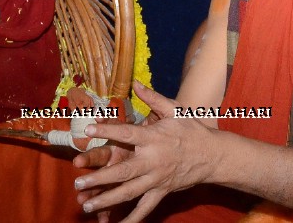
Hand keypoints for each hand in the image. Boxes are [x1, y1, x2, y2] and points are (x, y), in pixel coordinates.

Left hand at [72, 82, 212, 222]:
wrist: (214, 155)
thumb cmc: (192, 130)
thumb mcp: (175, 110)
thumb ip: (153, 98)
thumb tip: (135, 83)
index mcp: (154, 138)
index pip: (127, 133)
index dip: (107, 131)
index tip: (88, 130)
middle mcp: (153, 160)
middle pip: (123, 172)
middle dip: (99, 179)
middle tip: (79, 183)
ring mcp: (157, 179)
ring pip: (129, 192)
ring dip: (107, 199)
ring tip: (87, 204)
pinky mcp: (162, 191)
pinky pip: (145, 208)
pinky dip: (131, 219)